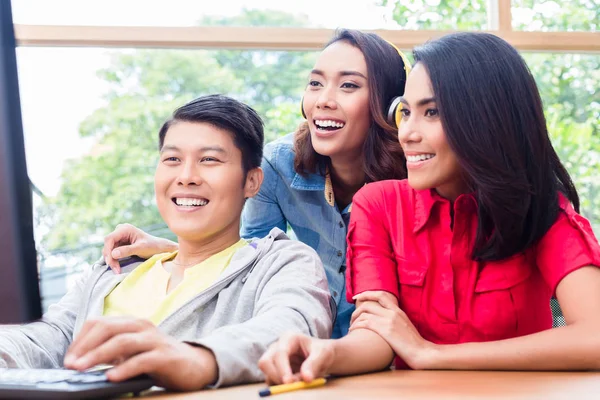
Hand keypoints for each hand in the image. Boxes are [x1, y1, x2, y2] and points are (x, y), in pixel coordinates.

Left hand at [63, 317, 216, 390]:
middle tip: (70, 364)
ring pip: (122, 342)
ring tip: (82, 369)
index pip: (99, 323)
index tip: (69, 358)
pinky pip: (141, 360)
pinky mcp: (165, 356)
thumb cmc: (159, 359)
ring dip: (98, 356)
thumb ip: (112, 351)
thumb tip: (81, 361)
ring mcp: (155, 340)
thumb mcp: (132, 352)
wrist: (195, 365)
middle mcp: (142, 327)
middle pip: (108, 329)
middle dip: (85, 346)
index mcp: (132, 323)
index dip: (80, 339)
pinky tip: (110, 377)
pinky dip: (123, 368)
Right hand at [102, 223, 177, 273]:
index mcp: (125, 229)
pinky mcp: (120, 244)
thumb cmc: (152, 246)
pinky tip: (117, 267)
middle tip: (115, 270)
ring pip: (109, 249)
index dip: (108, 250)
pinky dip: (114, 260)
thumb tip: (113, 254)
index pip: (110, 239)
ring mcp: (120, 237)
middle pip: (108, 245)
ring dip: (111, 260)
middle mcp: (120, 231)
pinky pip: (113, 252)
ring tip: (117, 270)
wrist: (159, 248)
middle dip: (110, 257)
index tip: (110, 262)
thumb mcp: (141, 248)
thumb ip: (127, 250)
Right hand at [258, 333, 334, 384]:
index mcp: (289, 338)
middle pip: (265, 362)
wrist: (321, 357)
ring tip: (298, 382)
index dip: (282, 369)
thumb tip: (305, 378)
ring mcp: (273, 358)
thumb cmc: (322, 352)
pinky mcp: (274, 369)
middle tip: (290, 386)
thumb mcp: (323, 354)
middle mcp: (277, 346)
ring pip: (266, 373)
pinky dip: (279, 385)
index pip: (280, 353)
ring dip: (279, 382)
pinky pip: (270, 380)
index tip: (289, 383)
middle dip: (275, 376)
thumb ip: (314, 364)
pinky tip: (293, 383)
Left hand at [350, 291, 437, 369]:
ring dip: (354, 319)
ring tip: (351, 327)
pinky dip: (356, 326)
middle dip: (356, 309)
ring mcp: (389, 321)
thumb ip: (396, 320)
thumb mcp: (405, 326)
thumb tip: (384, 320)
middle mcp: (393, 313)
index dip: (366, 294)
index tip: (357, 297)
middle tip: (351, 316)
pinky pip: (365, 323)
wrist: (422, 352)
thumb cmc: (414, 344)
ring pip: (364, 313)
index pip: (381, 295)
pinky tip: (353, 331)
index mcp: (398, 311)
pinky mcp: (386, 330)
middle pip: (368, 304)